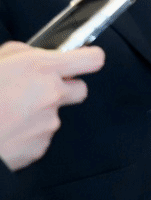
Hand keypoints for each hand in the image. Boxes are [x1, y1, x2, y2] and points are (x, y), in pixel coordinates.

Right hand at [0, 42, 103, 170]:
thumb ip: (22, 53)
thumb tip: (35, 55)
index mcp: (41, 68)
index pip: (92, 59)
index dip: (89, 59)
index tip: (85, 60)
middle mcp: (51, 94)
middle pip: (80, 89)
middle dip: (64, 89)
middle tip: (37, 90)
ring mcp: (48, 122)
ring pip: (55, 114)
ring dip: (39, 113)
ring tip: (9, 113)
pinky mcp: (40, 146)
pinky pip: (41, 136)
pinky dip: (28, 133)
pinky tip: (8, 129)